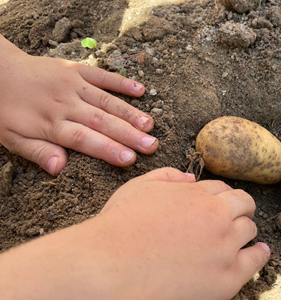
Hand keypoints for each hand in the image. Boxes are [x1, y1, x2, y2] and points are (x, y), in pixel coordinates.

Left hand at [0, 35, 157, 174]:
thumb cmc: (5, 109)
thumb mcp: (11, 138)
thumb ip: (38, 152)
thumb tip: (59, 169)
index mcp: (51, 124)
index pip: (84, 139)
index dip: (108, 149)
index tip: (130, 159)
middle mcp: (65, 104)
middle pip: (101, 121)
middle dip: (129, 135)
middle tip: (151, 146)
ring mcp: (73, 84)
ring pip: (106, 101)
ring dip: (129, 113)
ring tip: (150, 125)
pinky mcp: (76, 70)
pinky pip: (102, 76)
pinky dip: (121, 82)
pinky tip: (140, 90)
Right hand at [0, 168, 269, 299]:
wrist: (110, 266)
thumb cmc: (120, 226)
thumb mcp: (140, 187)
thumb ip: (167, 177)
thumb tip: (189, 178)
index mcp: (199, 194)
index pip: (223, 190)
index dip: (221, 196)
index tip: (220, 204)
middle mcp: (217, 217)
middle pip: (243, 206)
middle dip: (240, 207)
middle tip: (236, 215)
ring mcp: (224, 247)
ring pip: (249, 230)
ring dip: (246, 229)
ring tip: (245, 233)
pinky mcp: (226, 279)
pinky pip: (255, 262)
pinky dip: (259, 254)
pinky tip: (260, 252)